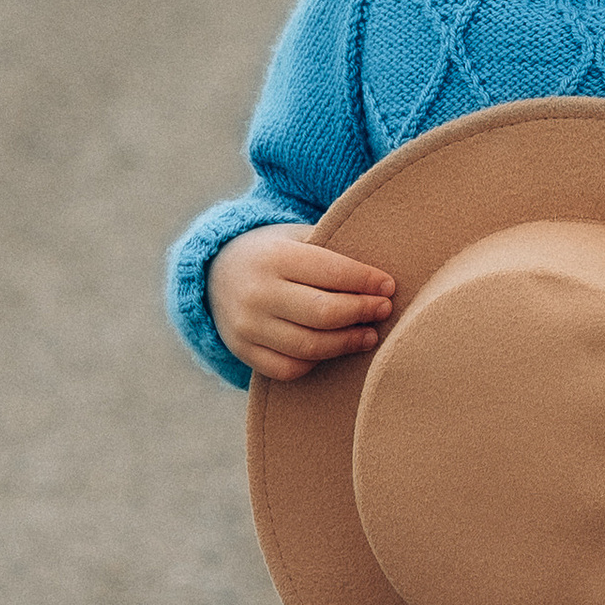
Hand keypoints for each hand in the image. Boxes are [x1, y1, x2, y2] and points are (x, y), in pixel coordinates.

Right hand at [212, 227, 395, 384]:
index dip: (366, 282)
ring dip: (346, 343)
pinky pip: (287, 368)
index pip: (331, 272)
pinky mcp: (243, 351)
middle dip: (361, 312)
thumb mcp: (296, 236)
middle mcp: (258, 293)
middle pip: (323, 314)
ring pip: (308, 346)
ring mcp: (247, 326)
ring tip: (369, 335)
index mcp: (275, 257)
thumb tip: (380, 278)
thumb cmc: (274, 251)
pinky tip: (333, 349)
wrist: (215, 271)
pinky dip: (316, 362)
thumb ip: (331, 250)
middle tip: (384, 310)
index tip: (389, 286)